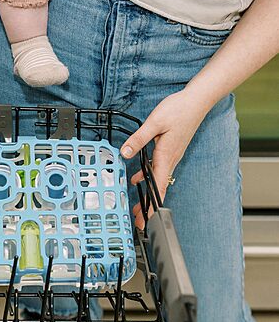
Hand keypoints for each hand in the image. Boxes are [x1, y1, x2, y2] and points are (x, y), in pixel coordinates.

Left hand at [120, 88, 210, 228]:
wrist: (197, 101)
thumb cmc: (179, 110)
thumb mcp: (154, 123)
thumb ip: (138, 139)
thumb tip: (125, 153)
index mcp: (166, 156)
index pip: (158, 187)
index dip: (151, 205)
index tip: (145, 220)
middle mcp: (170, 160)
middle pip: (158, 189)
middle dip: (148, 206)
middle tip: (138, 221)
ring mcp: (171, 156)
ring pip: (158, 181)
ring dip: (147, 194)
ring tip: (137, 207)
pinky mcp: (170, 151)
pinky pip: (157, 169)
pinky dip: (146, 177)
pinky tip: (136, 178)